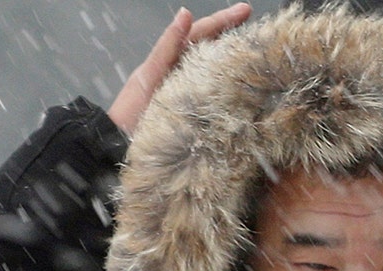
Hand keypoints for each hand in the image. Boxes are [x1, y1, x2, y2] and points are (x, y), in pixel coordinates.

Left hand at [108, 4, 252, 134]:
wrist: (121, 146)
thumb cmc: (131, 112)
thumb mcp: (150, 74)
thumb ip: (168, 46)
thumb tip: (185, 14)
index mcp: (172, 61)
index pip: (201, 33)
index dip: (223, 20)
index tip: (246, 10)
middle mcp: (183, 75)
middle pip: (212, 49)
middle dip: (234, 36)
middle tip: (261, 30)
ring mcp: (191, 95)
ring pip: (216, 71)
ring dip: (236, 60)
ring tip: (258, 54)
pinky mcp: (197, 116)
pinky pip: (218, 98)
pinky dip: (232, 90)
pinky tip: (247, 89)